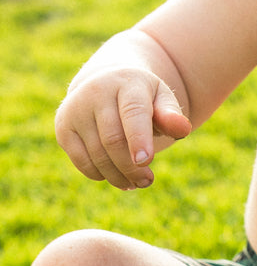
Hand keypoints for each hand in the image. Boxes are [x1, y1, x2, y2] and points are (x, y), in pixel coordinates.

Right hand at [55, 68, 191, 189]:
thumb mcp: (162, 100)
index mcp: (127, 83)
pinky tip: (115, 176)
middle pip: (113, 139)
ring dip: (118, 176)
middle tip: (147, 181)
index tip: (145, 161)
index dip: (138, 138)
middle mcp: (96, 92)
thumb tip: (183, 128)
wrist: (107, 84)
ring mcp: (75, 109)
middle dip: (132, 167)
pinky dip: (100, 174)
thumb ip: (172, 115)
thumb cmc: (143, 98)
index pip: (132, 112)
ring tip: (135, 183)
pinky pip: (81, 161)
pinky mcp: (64, 127)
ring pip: (97, 154)